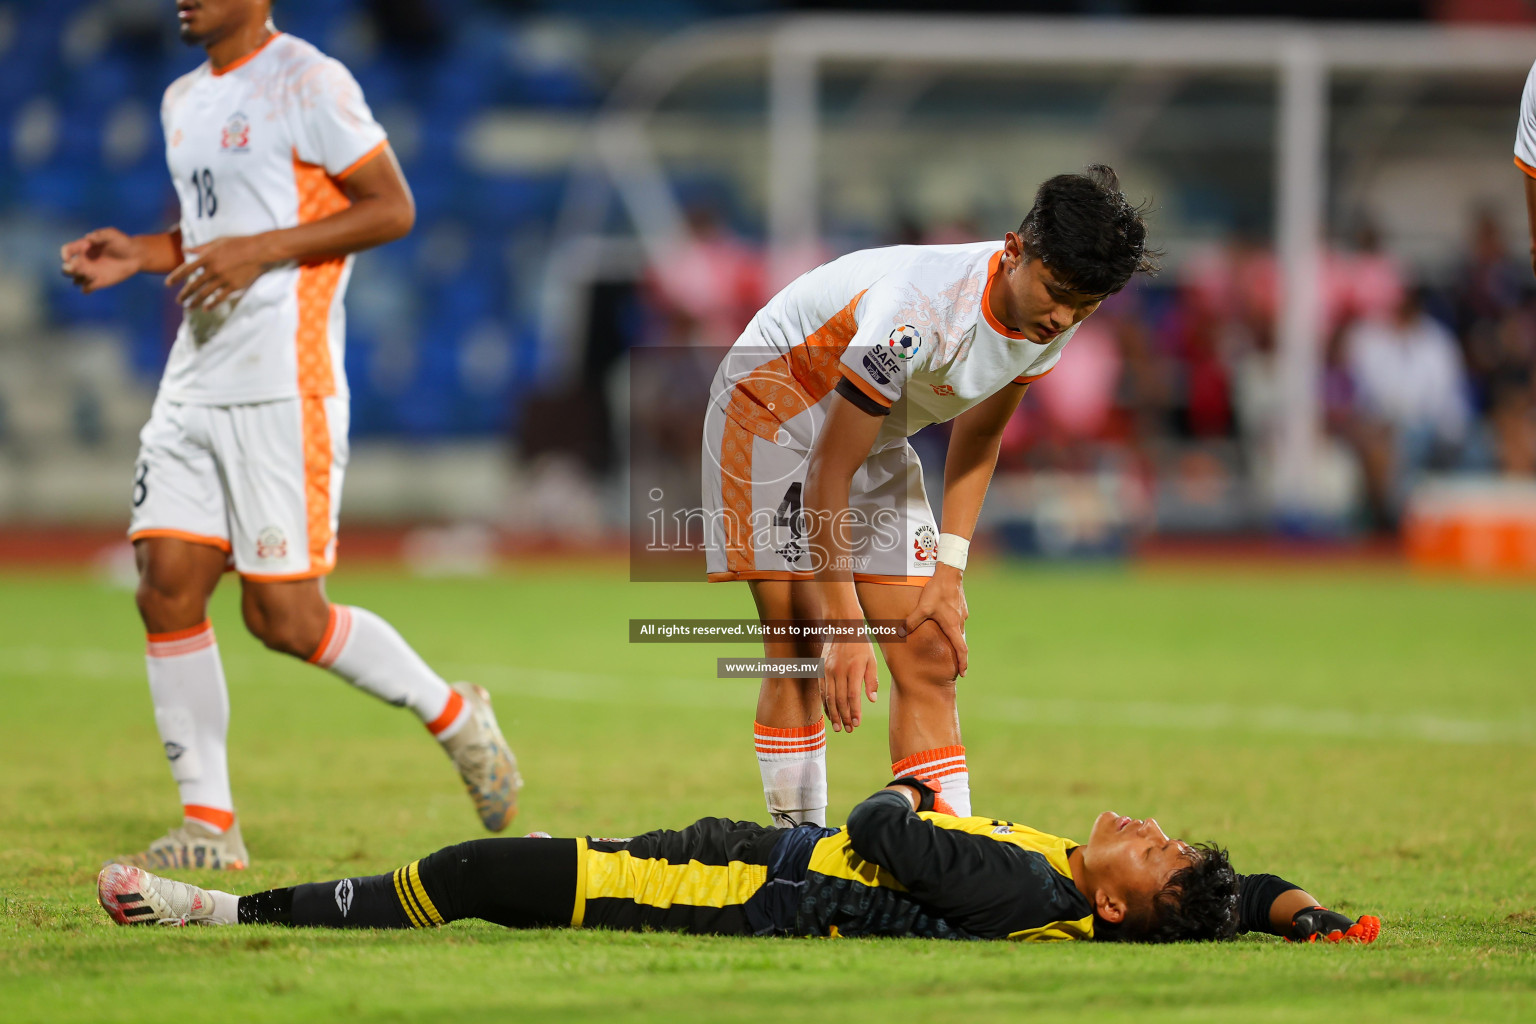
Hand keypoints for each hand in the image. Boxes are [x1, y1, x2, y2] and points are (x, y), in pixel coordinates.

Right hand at [60, 228, 141, 292]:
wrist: (136, 255)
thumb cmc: (123, 242)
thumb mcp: (112, 234)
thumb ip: (100, 235)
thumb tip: (88, 238)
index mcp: (83, 248)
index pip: (66, 251)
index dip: (66, 254)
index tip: (75, 254)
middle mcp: (84, 261)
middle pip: (66, 269)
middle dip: (69, 270)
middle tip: (82, 268)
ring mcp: (91, 272)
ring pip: (75, 280)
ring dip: (79, 279)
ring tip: (91, 275)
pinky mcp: (99, 282)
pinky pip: (86, 289)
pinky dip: (87, 288)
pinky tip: (96, 282)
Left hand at [165, 235, 273, 308]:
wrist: (260, 251)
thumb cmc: (239, 243)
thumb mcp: (218, 241)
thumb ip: (200, 247)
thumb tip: (185, 249)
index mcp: (206, 257)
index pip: (185, 269)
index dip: (175, 277)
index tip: (167, 284)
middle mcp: (212, 269)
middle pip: (193, 285)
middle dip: (184, 294)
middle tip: (178, 300)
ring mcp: (222, 279)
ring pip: (204, 294)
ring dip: (195, 302)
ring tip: (189, 307)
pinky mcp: (233, 286)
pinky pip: (219, 298)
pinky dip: (211, 304)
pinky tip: (206, 309)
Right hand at [820, 632, 878, 733]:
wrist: (841, 626)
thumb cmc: (860, 644)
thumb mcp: (871, 659)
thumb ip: (871, 680)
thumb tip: (872, 700)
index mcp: (853, 669)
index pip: (853, 696)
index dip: (854, 712)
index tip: (857, 723)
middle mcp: (838, 671)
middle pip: (840, 700)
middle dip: (844, 717)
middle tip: (848, 730)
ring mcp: (827, 671)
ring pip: (829, 697)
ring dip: (833, 714)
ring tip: (838, 727)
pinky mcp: (820, 670)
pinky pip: (822, 691)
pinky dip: (825, 704)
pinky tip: (829, 713)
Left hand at [903, 563, 968, 677]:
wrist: (949, 572)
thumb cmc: (937, 590)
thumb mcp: (923, 607)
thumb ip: (912, 621)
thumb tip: (899, 632)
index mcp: (953, 626)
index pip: (961, 649)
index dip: (963, 663)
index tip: (963, 674)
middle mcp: (960, 622)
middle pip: (961, 642)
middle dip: (958, 654)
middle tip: (956, 665)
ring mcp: (962, 613)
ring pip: (959, 631)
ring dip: (955, 640)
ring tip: (948, 645)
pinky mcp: (961, 606)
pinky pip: (957, 621)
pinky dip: (953, 627)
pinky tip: (945, 624)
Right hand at [1286, 906, 1380, 943]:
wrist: (1318, 921)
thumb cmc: (1308, 923)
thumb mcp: (1303, 924)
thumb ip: (1303, 928)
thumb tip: (1303, 933)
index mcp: (1327, 945)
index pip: (1332, 943)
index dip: (1335, 938)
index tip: (1337, 932)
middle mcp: (1341, 944)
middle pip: (1349, 941)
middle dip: (1354, 935)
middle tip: (1358, 929)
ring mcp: (1351, 939)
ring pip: (1360, 937)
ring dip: (1365, 930)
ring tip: (1369, 921)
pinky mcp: (1357, 933)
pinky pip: (1367, 933)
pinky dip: (1371, 927)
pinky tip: (1374, 919)